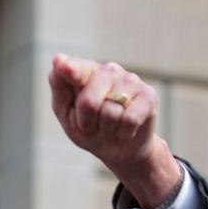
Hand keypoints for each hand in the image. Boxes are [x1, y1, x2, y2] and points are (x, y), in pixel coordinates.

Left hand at [48, 54, 180, 208]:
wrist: (117, 149)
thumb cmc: (87, 127)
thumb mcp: (65, 110)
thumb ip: (59, 85)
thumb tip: (58, 59)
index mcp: (86, 71)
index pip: (76, 69)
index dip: (70, 70)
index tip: (62, 65)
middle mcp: (110, 70)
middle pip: (88, 101)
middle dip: (86, 122)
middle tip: (91, 125)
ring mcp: (131, 80)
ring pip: (110, 113)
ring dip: (105, 129)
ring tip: (109, 126)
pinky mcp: (149, 95)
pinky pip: (129, 120)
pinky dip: (123, 132)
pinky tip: (125, 129)